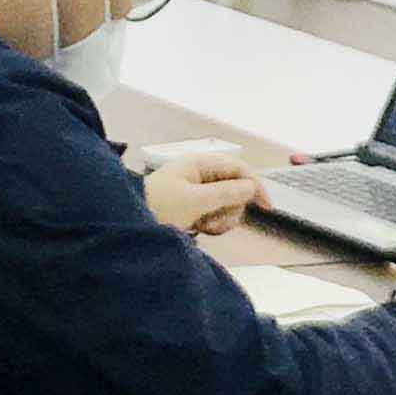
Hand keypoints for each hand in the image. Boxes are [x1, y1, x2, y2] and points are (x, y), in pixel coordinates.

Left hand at [142, 153, 261, 237]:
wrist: (128, 223)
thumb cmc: (158, 206)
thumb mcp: (194, 200)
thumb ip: (225, 193)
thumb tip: (251, 187)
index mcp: (200, 164)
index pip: (239, 168)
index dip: (255, 185)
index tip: (267, 207)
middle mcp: (201, 175)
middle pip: (236, 189)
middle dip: (231, 208)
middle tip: (215, 220)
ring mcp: (197, 192)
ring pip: (227, 204)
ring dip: (222, 218)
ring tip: (203, 226)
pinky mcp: (193, 208)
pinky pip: (215, 215)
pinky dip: (212, 224)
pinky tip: (199, 230)